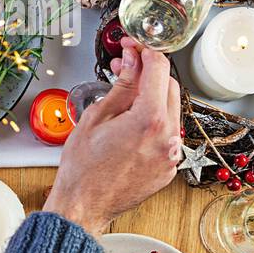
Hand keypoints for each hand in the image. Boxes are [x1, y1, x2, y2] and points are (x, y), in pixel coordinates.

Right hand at [44, 40, 181, 233]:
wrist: (83, 207)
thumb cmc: (82, 169)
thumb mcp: (97, 116)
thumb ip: (122, 85)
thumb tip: (132, 61)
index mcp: (149, 120)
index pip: (159, 69)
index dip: (145, 50)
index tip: (133, 46)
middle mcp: (167, 137)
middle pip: (170, 86)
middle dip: (151, 72)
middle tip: (127, 66)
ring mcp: (171, 154)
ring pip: (171, 110)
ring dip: (153, 97)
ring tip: (124, 97)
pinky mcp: (169, 167)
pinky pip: (167, 134)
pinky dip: (154, 122)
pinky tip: (131, 123)